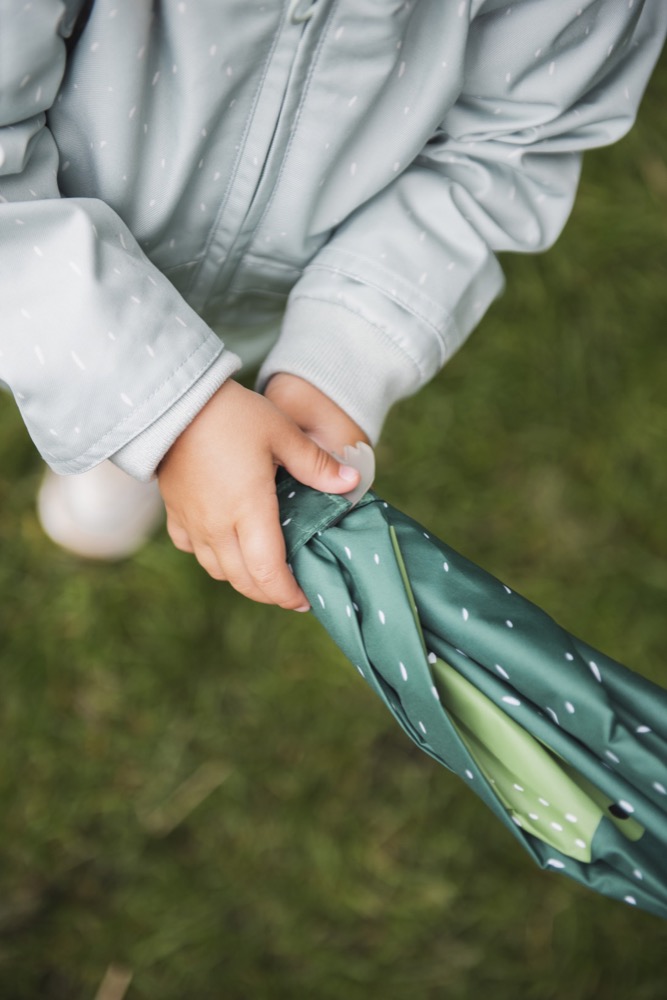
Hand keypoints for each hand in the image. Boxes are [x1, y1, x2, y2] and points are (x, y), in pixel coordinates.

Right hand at [157, 380, 359, 609]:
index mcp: (249, 511)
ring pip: (218, 571)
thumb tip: (352, 482)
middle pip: (244, 580)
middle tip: (291, 591)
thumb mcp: (281, 433)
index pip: (269, 573)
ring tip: (264, 571)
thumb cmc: (231, 414)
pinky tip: (225, 545)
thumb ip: (316, 464)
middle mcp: (218, 526)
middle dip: (270, 593)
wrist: (170, 401)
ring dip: (243, 578)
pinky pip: (193, 550)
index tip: (305, 600)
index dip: (288, 594)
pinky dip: (213, 558)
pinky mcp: (175, 513)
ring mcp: (193, 523)